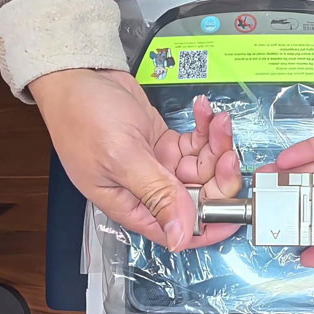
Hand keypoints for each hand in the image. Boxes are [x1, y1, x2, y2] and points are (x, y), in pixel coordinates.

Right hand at [30, 69, 241, 250]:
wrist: (75, 76)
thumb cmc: (81, 116)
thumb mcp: (122, 157)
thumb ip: (156, 194)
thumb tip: (178, 237)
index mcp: (133, 206)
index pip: (180, 231)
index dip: (212, 223)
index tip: (238, 208)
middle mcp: (148, 191)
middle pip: (199, 197)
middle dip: (219, 175)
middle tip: (225, 150)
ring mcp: (158, 166)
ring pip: (203, 168)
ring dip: (216, 145)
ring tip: (216, 121)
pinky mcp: (165, 144)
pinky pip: (196, 145)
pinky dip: (205, 129)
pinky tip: (204, 111)